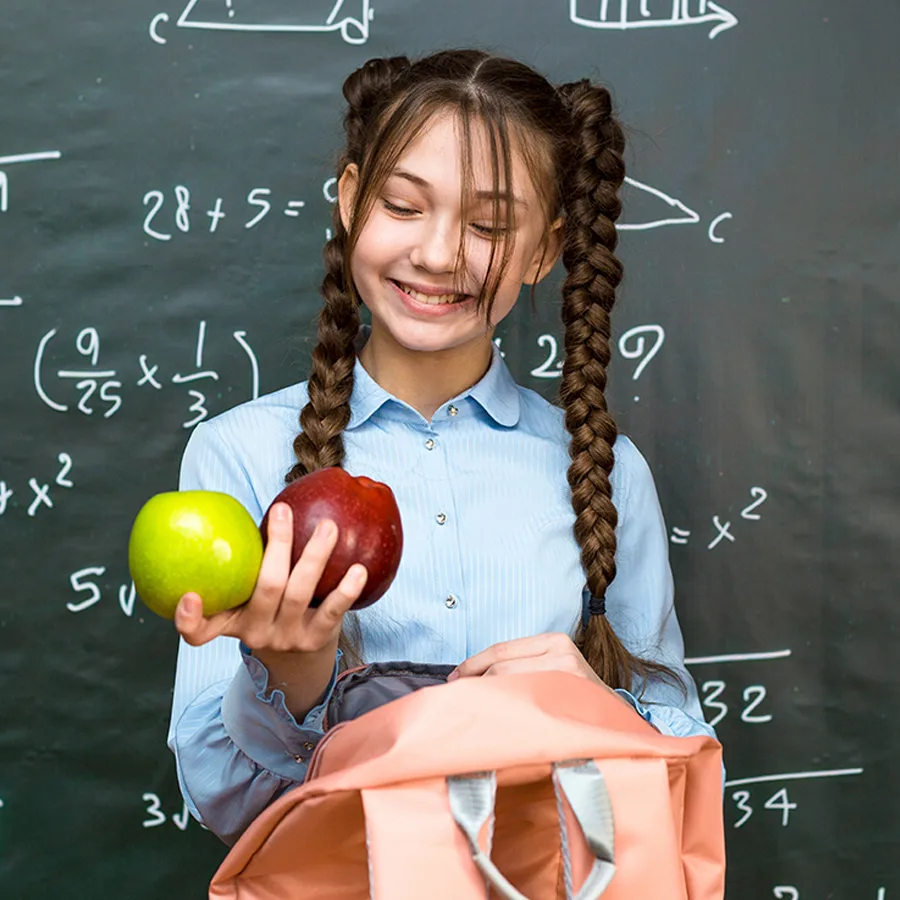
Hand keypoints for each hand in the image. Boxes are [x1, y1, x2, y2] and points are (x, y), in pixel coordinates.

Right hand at [173, 502, 367, 652]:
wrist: (303, 650)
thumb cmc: (272, 602)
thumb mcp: (250, 591)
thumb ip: (247, 558)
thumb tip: (263, 503)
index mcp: (230, 621)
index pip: (198, 631)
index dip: (188, 618)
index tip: (190, 595)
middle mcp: (255, 634)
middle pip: (265, 588)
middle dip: (277, 546)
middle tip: (283, 510)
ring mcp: (286, 639)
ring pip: (299, 594)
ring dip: (315, 555)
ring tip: (328, 526)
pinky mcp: (315, 641)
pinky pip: (332, 612)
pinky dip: (346, 590)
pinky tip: (358, 569)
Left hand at [446, 633, 631, 706]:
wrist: (615, 720)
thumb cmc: (576, 695)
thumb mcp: (553, 667)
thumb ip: (521, 665)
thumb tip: (469, 675)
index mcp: (555, 640)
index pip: (500, 650)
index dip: (472, 664)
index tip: (455, 677)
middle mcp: (562, 654)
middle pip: (499, 669)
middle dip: (475, 684)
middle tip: (460, 699)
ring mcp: (566, 678)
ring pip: (507, 687)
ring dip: (486, 699)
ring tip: (476, 710)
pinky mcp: (568, 701)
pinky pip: (522, 706)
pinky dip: (503, 713)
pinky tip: (496, 721)